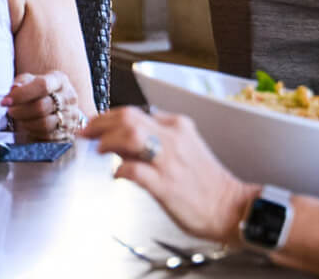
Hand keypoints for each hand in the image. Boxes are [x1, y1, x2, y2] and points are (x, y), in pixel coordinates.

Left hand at [1, 71, 80, 142]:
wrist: (61, 105)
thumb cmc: (41, 90)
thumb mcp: (33, 80)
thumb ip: (22, 82)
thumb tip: (13, 90)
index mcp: (59, 80)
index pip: (42, 85)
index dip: (22, 94)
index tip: (6, 101)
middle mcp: (68, 98)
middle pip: (42, 107)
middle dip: (21, 111)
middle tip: (10, 111)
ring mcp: (70, 117)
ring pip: (44, 124)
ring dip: (26, 123)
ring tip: (18, 119)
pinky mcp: (68, 134)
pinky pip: (48, 138)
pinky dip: (34, 133)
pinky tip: (28, 127)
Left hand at [82, 107, 254, 242]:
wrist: (233, 208)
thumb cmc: (206, 182)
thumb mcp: (185, 146)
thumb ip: (158, 136)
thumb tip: (124, 138)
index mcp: (176, 125)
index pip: (132, 111)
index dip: (107, 116)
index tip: (93, 123)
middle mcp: (172, 137)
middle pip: (127, 116)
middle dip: (100, 122)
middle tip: (84, 131)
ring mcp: (169, 161)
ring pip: (130, 134)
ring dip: (107, 139)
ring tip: (97, 148)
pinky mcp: (166, 185)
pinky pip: (137, 170)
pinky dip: (121, 169)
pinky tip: (116, 173)